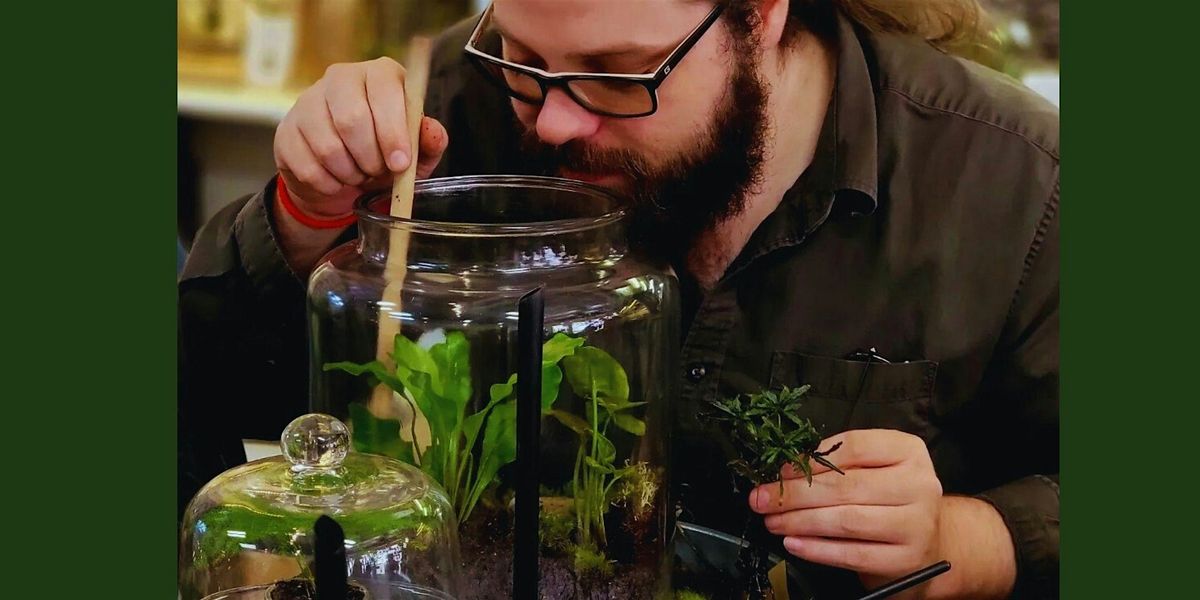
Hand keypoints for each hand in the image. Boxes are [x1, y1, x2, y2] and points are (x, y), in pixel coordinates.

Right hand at [273, 57, 449, 220]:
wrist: (341, 177)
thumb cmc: (384, 155)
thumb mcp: (416, 153)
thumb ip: (428, 142)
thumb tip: (432, 132)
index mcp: (379, 74)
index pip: (384, 89)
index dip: (393, 130)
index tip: (400, 163)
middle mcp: (340, 78)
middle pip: (351, 118)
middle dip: (370, 157)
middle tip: (377, 172)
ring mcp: (308, 102)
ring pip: (328, 146)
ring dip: (350, 173)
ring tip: (359, 174)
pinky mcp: (286, 131)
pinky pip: (308, 166)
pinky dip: (329, 184)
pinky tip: (337, 180)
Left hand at [749, 429, 1015, 598]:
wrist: (931, 544)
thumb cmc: (889, 500)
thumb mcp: (873, 471)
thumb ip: (837, 464)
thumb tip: (784, 469)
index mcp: (908, 451)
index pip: (853, 447)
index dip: (809, 459)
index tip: (778, 470)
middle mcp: (919, 485)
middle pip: (844, 486)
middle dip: (793, 494)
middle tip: (760, 499)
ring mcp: (916, 524)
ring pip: (845, 520)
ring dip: (799, 521)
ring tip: (771, 521)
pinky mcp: (906, 559)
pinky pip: (851, 554)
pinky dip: (816, 549)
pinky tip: (793, 543)